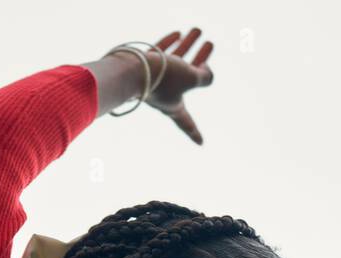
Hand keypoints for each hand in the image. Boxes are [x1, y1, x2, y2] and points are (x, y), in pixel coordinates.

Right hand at [143, 28, 214, 144]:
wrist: (130, 69)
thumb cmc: (162, 78)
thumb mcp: (191, 79)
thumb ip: (205, 77)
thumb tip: (207, 71)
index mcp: (174, 106)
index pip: (187, 123)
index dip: (194, 133)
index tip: (201, 143)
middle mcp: (164, 94)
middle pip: (188, 77)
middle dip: (201, 61)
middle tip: (210, 44)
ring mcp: (152, 79)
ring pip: (174, 59)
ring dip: (188, 44)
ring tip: (197, 29)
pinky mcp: (143, 65)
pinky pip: (159, 52)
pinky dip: (169, 43)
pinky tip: (178, 33)